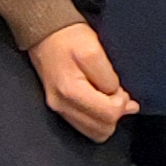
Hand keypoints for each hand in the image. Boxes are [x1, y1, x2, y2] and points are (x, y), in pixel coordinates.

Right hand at [30, 21, 137, 141]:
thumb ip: (109, 78)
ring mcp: (58, 108)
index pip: (109, 114)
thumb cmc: (69, 37)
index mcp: (70, 91)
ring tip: (108, 98)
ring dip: (107, 118)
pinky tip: (99, 102)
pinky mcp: (58, 107)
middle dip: (115, 113)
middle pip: (102, 130)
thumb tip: (120, 99)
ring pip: (94, 133)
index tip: (120, 87)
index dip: (122, 102)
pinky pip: (85, 126)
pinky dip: (97, 118)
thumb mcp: (94, 50)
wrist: (44, 32)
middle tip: (116, 94)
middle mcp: (61, 105)